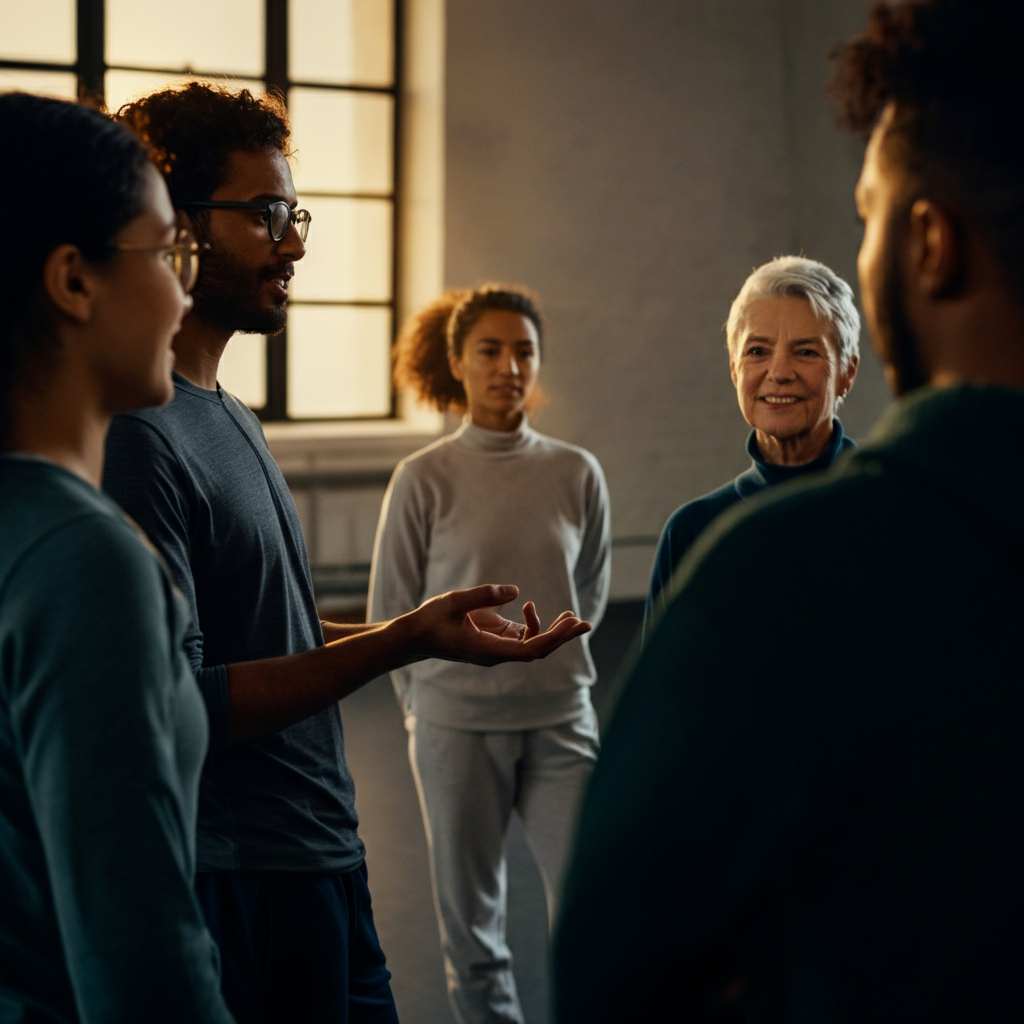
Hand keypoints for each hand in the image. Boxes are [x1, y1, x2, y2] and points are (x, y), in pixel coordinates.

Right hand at [399, 585, 590, 666]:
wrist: (415, 637)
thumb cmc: (431, 621)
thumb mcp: (454, 601)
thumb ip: (484, 595)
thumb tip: (515, 591)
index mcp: (489, 650)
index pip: (530, 649)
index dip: (553, 638)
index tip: (571, 625)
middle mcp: (497, 653)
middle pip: (538, 650)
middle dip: (562, 637)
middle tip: (585, 623)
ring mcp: (497, 648)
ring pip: (533, 644)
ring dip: (553, 631)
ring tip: (571, 616)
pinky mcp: (494, 640)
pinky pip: (522, 636)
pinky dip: (532, 623)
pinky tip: (528, 607)